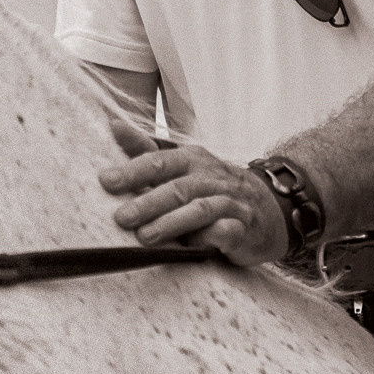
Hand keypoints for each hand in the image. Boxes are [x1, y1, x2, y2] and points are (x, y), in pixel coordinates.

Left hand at [97, 119, 288, 266]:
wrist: (268, 207)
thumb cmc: (212, 186)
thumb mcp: (181, 166)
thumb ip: (146, 151)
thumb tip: (113, 126)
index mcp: (192, 160)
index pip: (160, 161)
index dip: (133, 171)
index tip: (106, 181)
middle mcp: (211, 177)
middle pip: (178, 188)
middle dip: (148, 202)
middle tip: (121, 217)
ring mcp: (230, 202)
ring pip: (201, 210)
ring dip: (172, 223)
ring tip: (145, 237)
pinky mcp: (243, 228)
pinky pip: (228, 231)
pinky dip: (212, 236)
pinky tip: (196, 246)